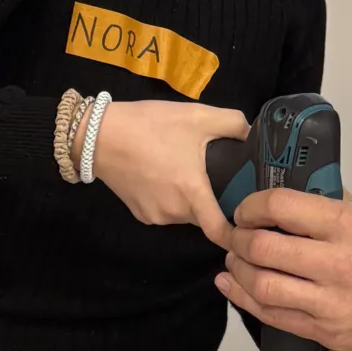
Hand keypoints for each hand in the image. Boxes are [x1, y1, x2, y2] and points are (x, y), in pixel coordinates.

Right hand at [88, 100, 250, 248]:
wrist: (100, 135)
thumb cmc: (152, 126)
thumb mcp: (198, 116)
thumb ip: (234, 124)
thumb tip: (251, 137)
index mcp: (193, 194)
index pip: (220, 232)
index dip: (237, 235)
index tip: (248, 229)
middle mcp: (175, 213)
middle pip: (204, 215)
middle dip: (211, 199)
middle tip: (212, 174)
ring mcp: (155, 216)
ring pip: (183, 212)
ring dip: (188, 197)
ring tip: (181, 168)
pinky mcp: (139, 213)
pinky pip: (163, 209)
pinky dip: (167, 197)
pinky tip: (161, 174)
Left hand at [218, 188, 351, 350]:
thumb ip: (328, 202)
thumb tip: (289, 186)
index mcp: (348, 226)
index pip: (282, 206)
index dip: (252, 206)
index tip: (246, 209)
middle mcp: (338, 263)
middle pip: (263, 247)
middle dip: (238, 239)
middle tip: (234, 234)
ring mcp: (330, 302)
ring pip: (261, 285)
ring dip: (238, 270)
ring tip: (236, 259)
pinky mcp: (324, 332)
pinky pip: (271, 315)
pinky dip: (243, 298)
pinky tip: (233, 285)